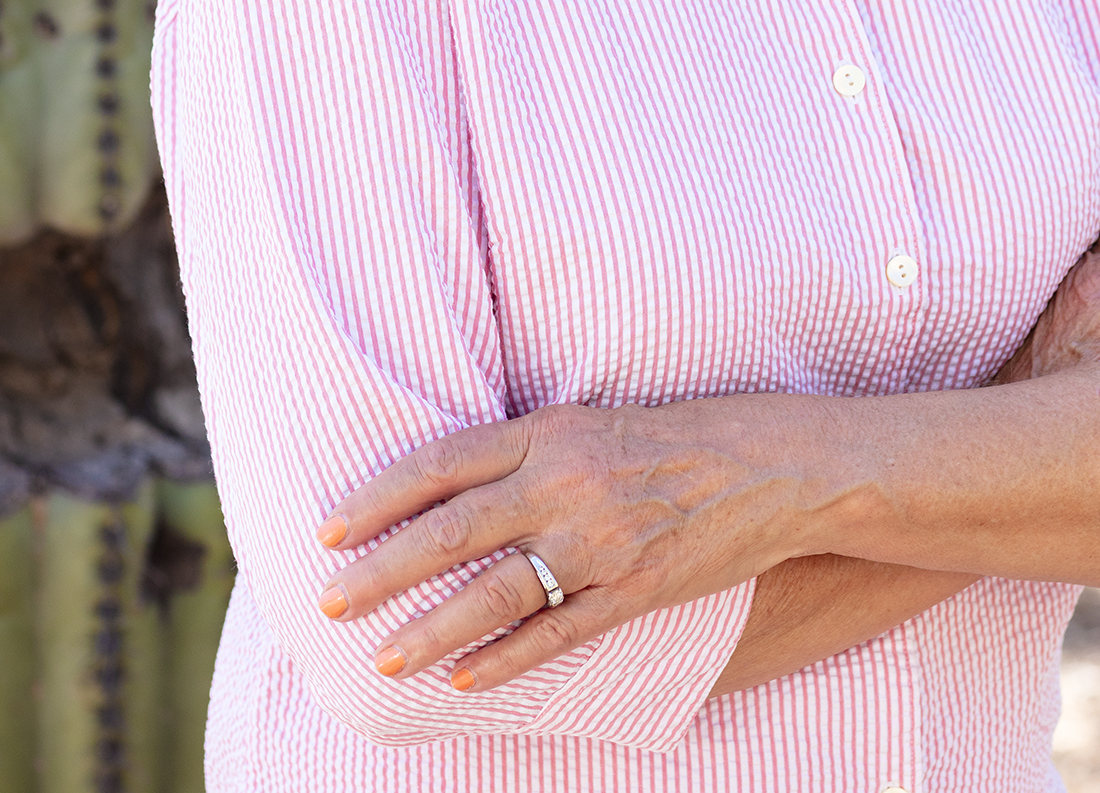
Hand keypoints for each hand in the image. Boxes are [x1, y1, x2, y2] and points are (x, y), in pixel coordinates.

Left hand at [312, 393, 843, 693]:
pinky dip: (507, 658)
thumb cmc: (679, 436)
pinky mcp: (638, 586)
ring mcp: (602, 538)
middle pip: (452, 528)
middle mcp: (567, 480)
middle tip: (326, 603)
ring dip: (431, 629)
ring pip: (496, 591)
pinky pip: (559, 632)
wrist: (773, 462)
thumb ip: (531, 449)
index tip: (328, 528)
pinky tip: (465, 680)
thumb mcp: (596, 420)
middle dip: (380, 569)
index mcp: (551, 429)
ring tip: (382, 660)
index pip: (442, 462)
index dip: (379, 496)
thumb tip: (453, 483)